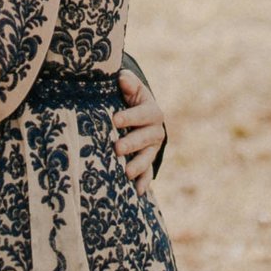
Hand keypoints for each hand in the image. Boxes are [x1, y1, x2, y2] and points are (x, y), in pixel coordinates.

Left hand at [115, 70, 166, 188]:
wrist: (137, 117)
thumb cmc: (129, 100)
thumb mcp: (131, 89)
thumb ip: (128, 83)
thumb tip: (122, 78)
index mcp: (152, 112)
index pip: (144, 114)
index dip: (131, 117)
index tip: (115, 120)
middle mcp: (155, 131)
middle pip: (147, 138)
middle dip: (132, 143)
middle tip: (117, 148)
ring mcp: (152, 149)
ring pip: (148, 158)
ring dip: (138, 165)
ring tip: (126, 172)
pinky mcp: (147, 163)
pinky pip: (147, 174)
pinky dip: (143, 183)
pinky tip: (137, 192)